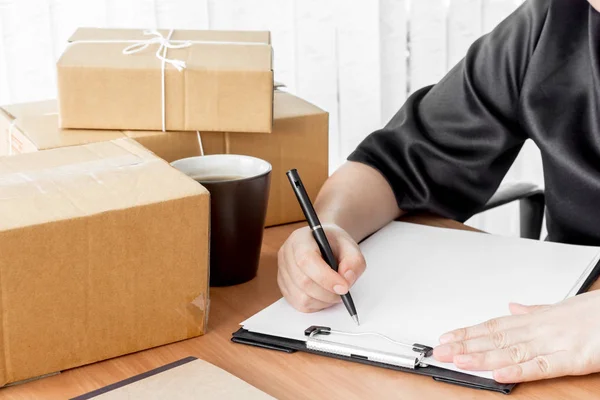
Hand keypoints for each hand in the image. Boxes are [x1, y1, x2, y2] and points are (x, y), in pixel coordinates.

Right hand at [277, 224, 365, 312]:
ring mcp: (282, 272)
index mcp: (300, 239)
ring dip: (324, 301)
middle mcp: (286, 254)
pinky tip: (325, 295)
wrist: (325, 245)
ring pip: (301, 297)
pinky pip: (299, 304)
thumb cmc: (335, 244)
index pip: (306, 260)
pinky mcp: (284, 287)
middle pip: (303, 281)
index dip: (325, 277)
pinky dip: (316, 305)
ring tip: (335, 292)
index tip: (344, 287)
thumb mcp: (351, 247)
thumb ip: (354, 262)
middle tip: (344, 292)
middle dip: (328, 292)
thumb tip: (346, 280)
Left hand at [432, 290, 599, 382]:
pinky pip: (542, 367)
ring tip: (459, 361)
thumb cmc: (595, 312)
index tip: (447, 338)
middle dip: (466, 346)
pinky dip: (519, 371)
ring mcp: (554, 344)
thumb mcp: (560, 307)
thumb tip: (512, 307)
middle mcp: (539, 330)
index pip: (493, 326)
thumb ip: (534, 310)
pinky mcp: (573, 359)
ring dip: (483, 358)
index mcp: (535, 319)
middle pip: (495, 339)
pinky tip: (499, 374)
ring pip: (511, 352)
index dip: (468, 333)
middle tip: (440, 352)